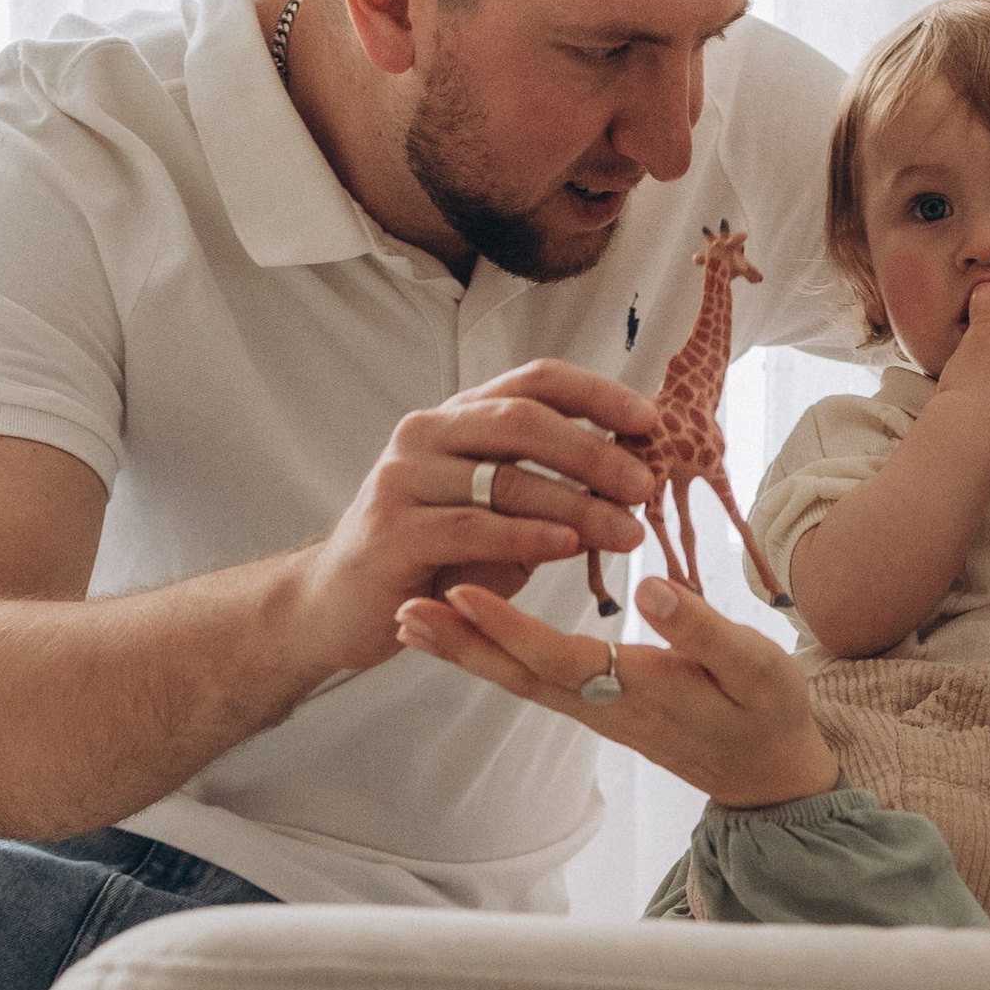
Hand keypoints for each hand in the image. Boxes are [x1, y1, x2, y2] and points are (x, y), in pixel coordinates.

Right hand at [291, 359, 660, 676]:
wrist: (339, 607)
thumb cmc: (432, 562)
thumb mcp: (499, 520)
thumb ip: (550, 497)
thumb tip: (630, 487)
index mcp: (457, 419)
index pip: (534, 382)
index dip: (596, 394)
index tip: (651, 421)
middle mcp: (427, 433)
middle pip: (522, 420)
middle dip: (593, 450)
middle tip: (644, 484)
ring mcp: (403, 478)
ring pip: (503, 476)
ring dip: (575, 503)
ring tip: (626, 530)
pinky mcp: (391, 530)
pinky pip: (471, 525)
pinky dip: (527, 535)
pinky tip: (570, 548)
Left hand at [399, 569, 842, 809]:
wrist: (770, 773)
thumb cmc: (768, 713)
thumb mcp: (756, 668)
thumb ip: (704, 631)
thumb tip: (649, 589)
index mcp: (640, 691)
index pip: (560, 658)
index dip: (509, 628)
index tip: (462, 591)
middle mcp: (605, 706)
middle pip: (518, 674)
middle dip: (459, 643)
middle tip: (400, 611)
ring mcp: (595, 709)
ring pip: (518, 679)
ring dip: (464, 650)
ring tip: (409, 620)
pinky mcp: (595, 705)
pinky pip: (532, 678)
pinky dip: (491, 654)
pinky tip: (463, 632)